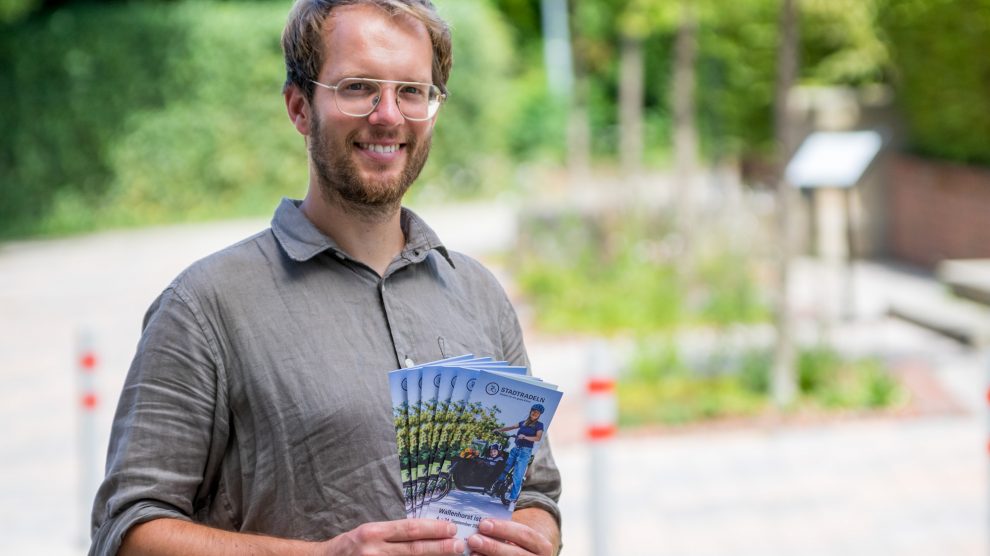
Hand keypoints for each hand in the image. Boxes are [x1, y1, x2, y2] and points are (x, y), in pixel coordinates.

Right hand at [320, 518, 465, 555]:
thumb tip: (424, 533)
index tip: (450, 528)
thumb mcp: (367, 534)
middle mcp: (373, 550)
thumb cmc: (347, 548)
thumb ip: (392, 535)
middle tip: (459, 545)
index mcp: (373, 533)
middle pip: (414, 549)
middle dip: (439, 548)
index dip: (432, 529)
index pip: (409, 529)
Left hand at [466, 518, 554, 555]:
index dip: (504, 529)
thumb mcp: (520, 537)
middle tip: (473, 539)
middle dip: (493, 547)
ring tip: (471, 552)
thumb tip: (483, 522)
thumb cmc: (520, 546)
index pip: (525, 534)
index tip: (483, 524)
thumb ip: (507, 532)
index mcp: (542, 546)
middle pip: (516, 554)